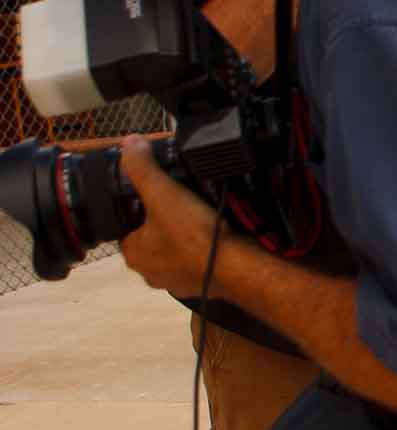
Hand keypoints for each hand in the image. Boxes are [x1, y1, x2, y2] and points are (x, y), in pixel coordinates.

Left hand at [117, 137, 238, 296]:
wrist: (235, 267)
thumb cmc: (194, 234)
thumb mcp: (165, 193)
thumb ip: (144, 168)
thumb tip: (128, 141)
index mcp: (133, 253)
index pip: (128, 228)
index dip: (141, 211)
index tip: (160, 198)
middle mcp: (149, 273)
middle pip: (152, 241)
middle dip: (165, 226)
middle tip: (184, 206)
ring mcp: (175, 283)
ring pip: (175, 255)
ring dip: (185, 242)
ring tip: (202, 221)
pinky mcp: (200, 287)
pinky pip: (197, 265)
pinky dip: (203, 254)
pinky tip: (216, 240)